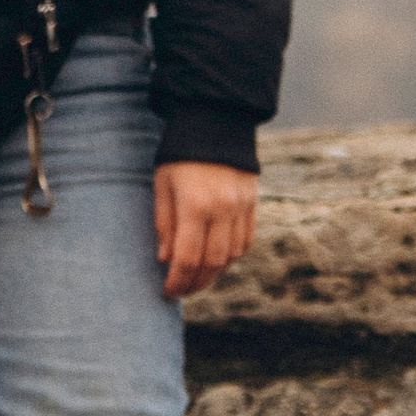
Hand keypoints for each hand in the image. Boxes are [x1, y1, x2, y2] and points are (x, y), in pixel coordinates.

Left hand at [153, 161, 256, 299]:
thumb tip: (165, 260)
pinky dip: (231, 256)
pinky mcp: (252, 203)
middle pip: (212, 263)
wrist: (216, 123)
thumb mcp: (162, 186)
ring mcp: (241, 207)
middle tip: (182, 291)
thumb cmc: (179, 156)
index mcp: (195, 206)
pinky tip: (217, 261)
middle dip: (196, 283)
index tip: (167, 293)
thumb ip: (164, 224)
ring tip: (198, 279)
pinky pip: (245, 240)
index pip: (187, 258)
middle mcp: (223, 210)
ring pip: (232, 255)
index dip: (177, 281)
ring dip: (215, 273)